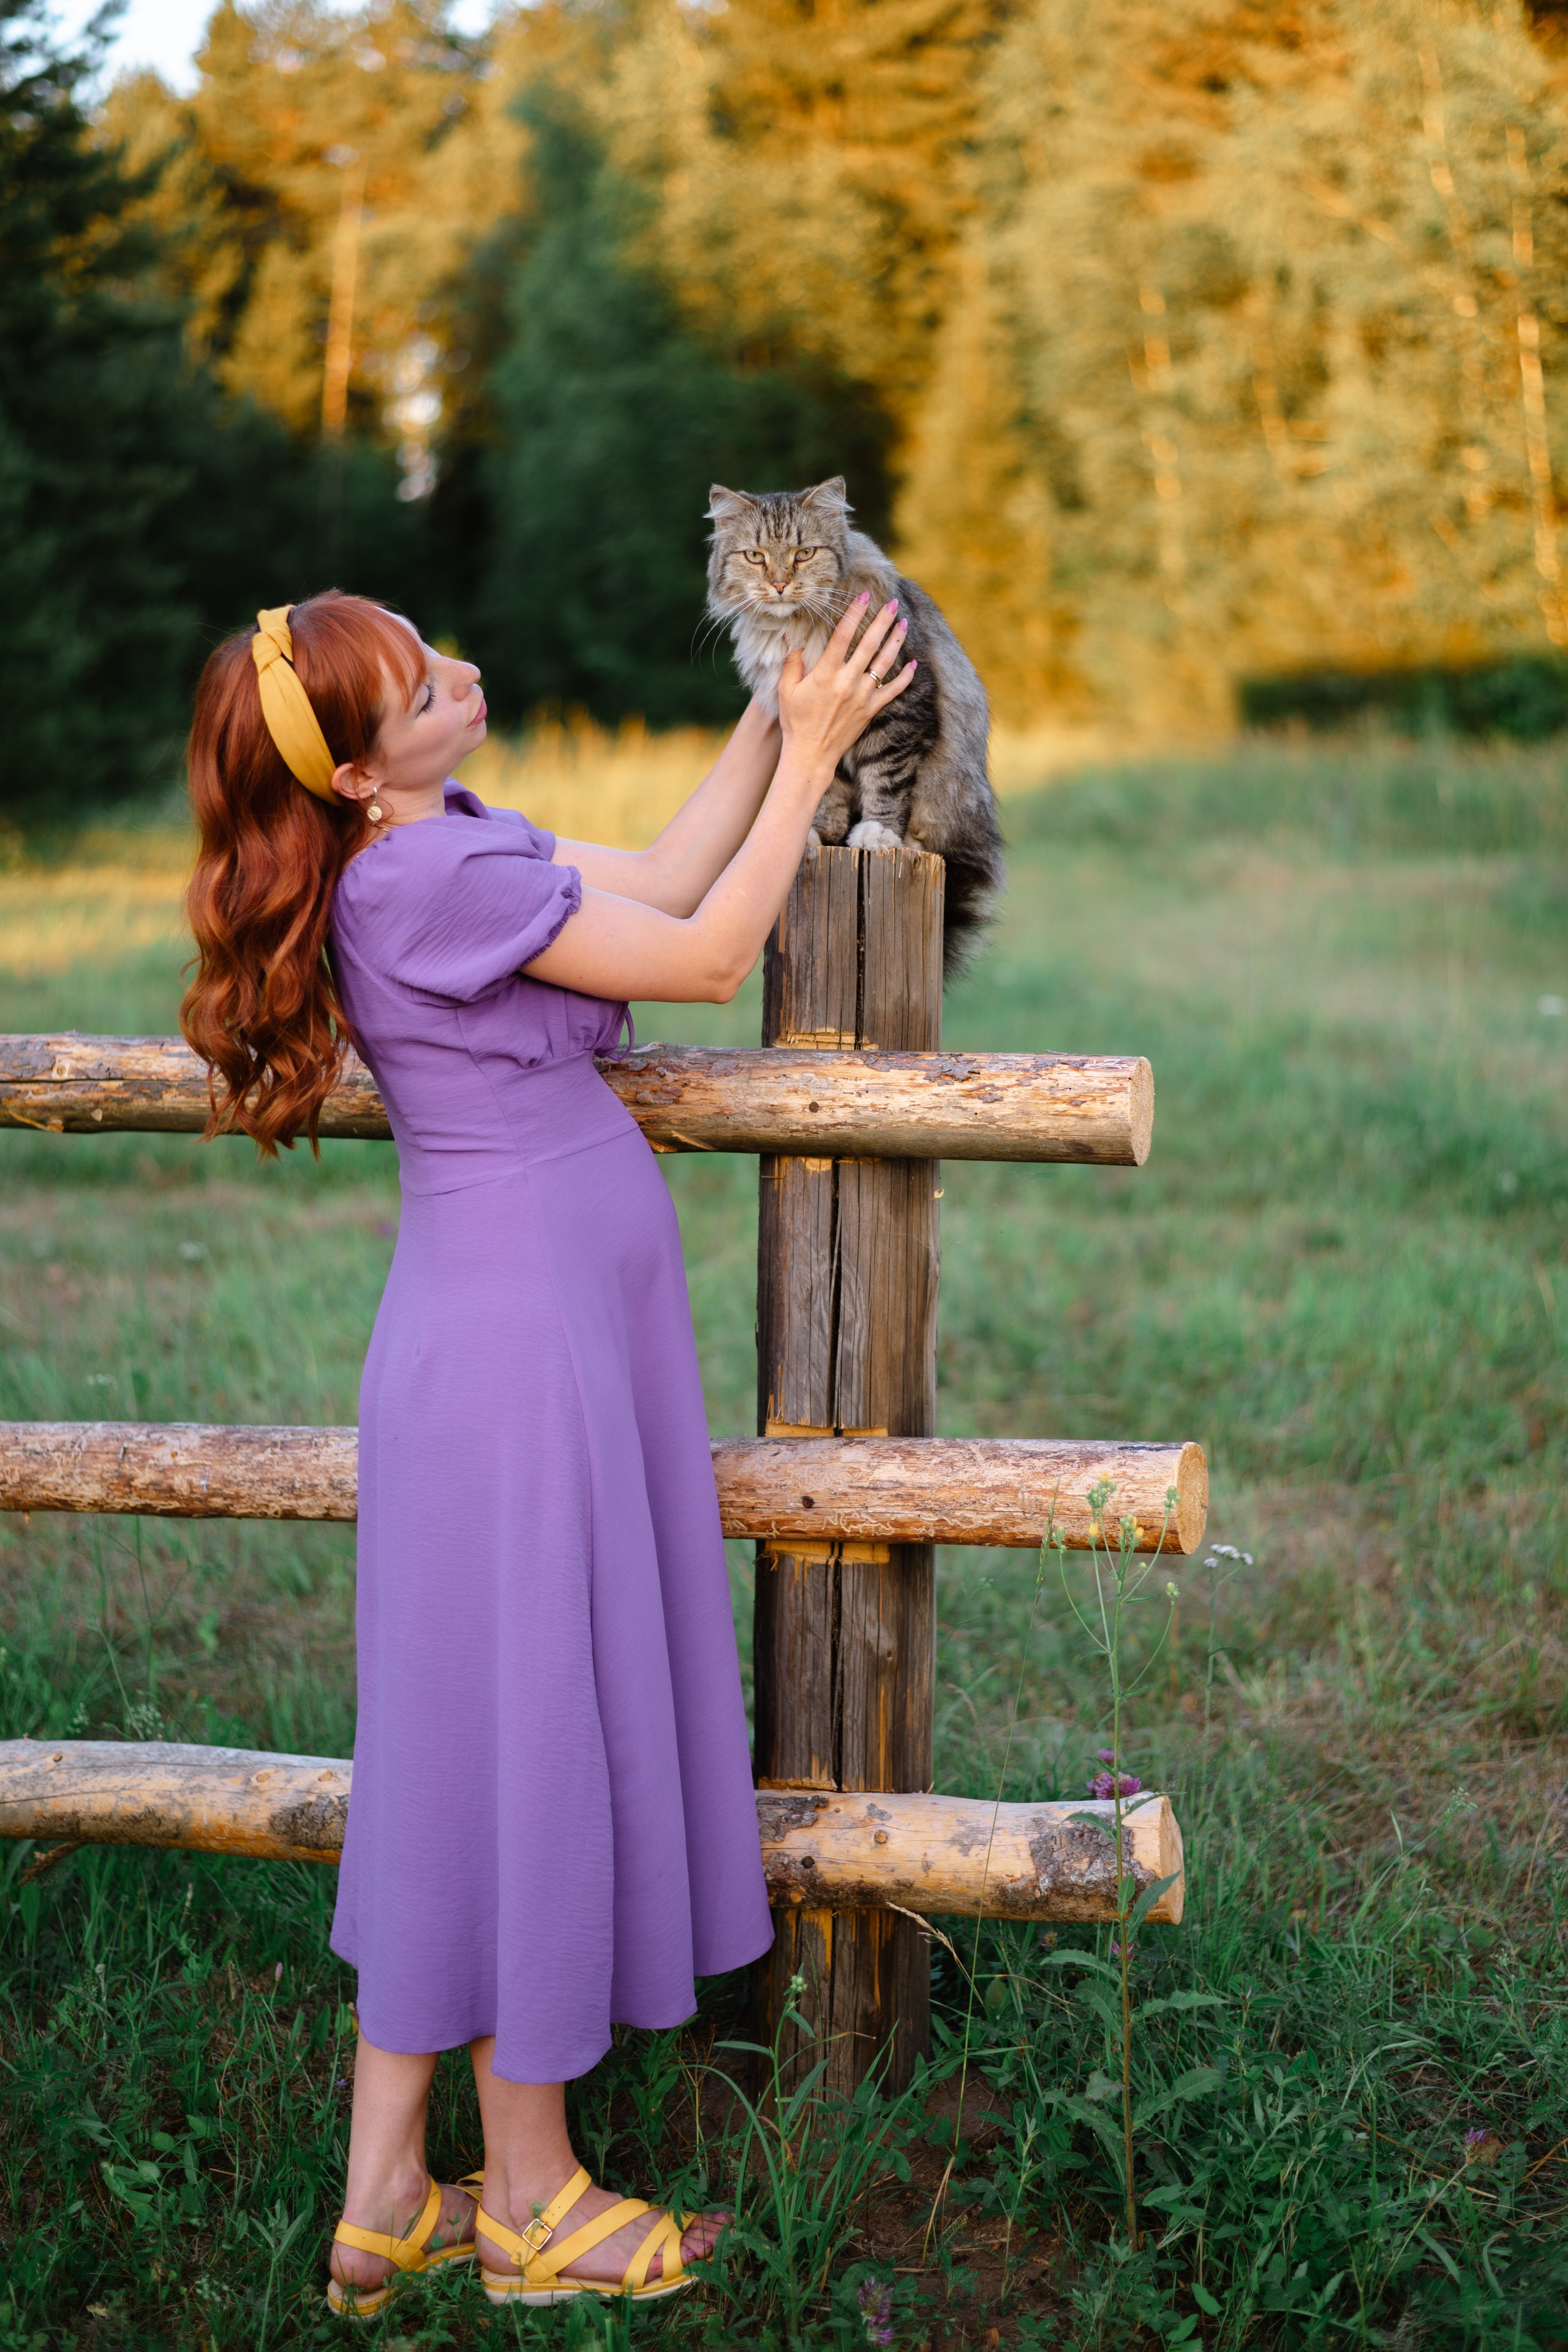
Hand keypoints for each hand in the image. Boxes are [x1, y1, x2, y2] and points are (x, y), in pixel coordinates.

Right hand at [776, 596, 914, 777]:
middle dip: (882, 620)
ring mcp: (862, 696)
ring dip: (895, 640)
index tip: (864, 595)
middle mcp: (847, 681)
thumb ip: (791, 663)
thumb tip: (791, 638)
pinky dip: (905, 677)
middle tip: (892, 602)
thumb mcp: (786, 690)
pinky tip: (913, 663)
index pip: (843, 635)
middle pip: (869, 643)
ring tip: (903, 622)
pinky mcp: (871, 710)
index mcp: (825, 673)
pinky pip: (893, 690)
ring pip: (884, 662)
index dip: (854, 612)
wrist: (811, 754)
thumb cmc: (796, 721)